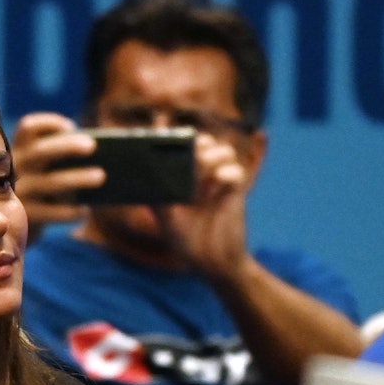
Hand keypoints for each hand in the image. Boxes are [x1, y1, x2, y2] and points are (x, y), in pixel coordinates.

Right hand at [11, 112, 104, 232]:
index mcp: (18, 151)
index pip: (27, 128)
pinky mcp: (24, 216)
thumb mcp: (42, 173)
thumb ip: (60, 163)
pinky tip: (85, 211)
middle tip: (93, 146)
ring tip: (101, 176)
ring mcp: (18, 192)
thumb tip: (99, 162)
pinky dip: (69, 211)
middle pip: (39, 151)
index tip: (72, 126)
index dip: (49, 124)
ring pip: (49, 182)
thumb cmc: (38, 194)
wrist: (11, 229)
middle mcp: (14, 168)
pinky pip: (49, 212)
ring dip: (77, 177)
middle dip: (67, 146)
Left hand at [156, 132, 254, 280]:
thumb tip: (146, 176)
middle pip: (202, 145)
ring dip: (214, 153)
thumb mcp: (166, 219)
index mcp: (180, 180)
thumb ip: (159, 196)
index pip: (175, 151)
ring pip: (222, 152)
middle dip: (197, 142)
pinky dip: (229, 171)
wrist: (213, 263)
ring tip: (205, 162)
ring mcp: (217, 183)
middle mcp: (199, 178)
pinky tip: (221, 178)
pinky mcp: (235, 192)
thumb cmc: (187, 242)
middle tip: (192, 146)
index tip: (159, 122)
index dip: (167, 135)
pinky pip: (237, 172)